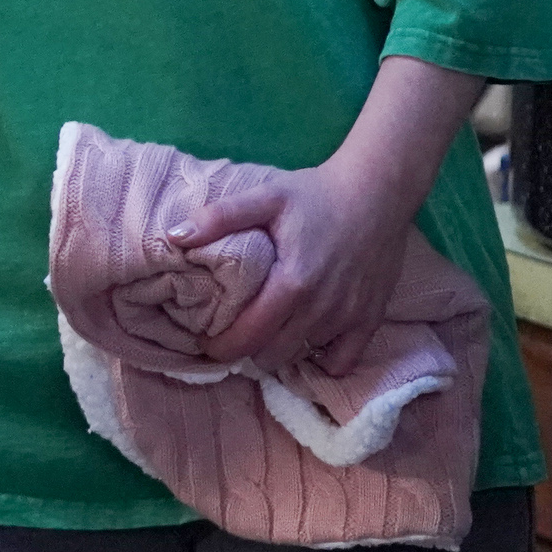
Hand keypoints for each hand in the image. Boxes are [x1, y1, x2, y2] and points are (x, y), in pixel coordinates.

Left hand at [170, 163, 414, 374]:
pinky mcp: (372, 318)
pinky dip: (323, 359)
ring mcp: (350, 317)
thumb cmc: (316, 194)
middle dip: (248, 350)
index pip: (249, 336)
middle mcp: (322, 308)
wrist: (377, 191)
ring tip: (266, 334)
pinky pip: (344, 361)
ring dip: (281, 352)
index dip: (222, 346)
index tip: (206, 342)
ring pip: (304, 357)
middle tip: (235, 334)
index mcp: (292, 283)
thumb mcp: (264, 197)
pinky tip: (307, 340)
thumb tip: (174, 236)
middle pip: (273, 355)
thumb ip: (219, 217)